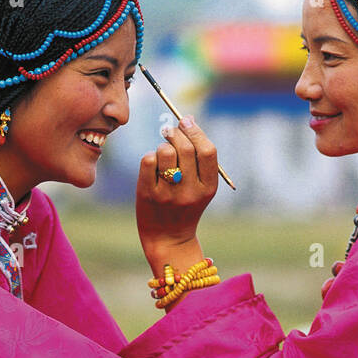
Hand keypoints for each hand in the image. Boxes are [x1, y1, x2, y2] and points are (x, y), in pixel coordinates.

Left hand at [136, 117, 219, 265]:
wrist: (168, 238)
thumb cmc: (184, 205)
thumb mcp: (200, 186)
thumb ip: (197, 158)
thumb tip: (187, 119)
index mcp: (208, 188)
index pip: (207, 151)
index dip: (197, 132)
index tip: (187, 122)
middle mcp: (190, 192)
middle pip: (185, 148)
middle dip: (176, 133)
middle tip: (170, 132)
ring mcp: (168, 194)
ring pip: (165, 151)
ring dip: (163, 146)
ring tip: (163, 155)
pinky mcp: (148, 194)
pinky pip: (148, 160)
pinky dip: (150, 158)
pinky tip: (153, 167)